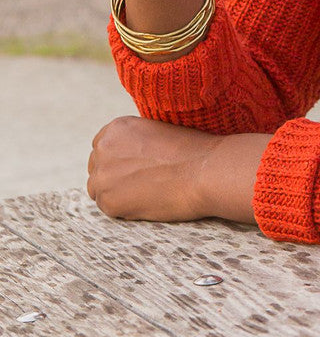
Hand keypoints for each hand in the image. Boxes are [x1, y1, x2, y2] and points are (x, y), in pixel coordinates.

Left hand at [87, 115, 269, 223]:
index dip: (118, 158)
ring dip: (116, 193)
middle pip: (97, 167)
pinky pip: (108, 208)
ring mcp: (103, 175)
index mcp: (117, 128)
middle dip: (113, 176)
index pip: (103, 146)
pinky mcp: (109, 201)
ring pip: (98, 189)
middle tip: (140, 183)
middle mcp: (103, 148)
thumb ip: (135, 141)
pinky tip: (147, 201)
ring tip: (145, 192)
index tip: (133, 167)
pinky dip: (124, 208)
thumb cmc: (192, 150)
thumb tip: (126, 158)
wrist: (204, 170)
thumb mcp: (158, 131)